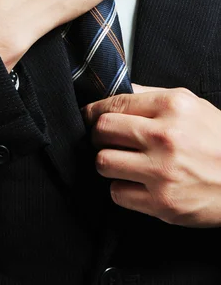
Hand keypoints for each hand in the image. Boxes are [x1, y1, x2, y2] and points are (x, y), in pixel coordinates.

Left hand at [83, 84, 220, 226]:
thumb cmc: (218, 140)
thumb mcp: (192, 105)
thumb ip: (152, 98)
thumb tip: (116, 92)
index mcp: (172, 107)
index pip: (113, 104)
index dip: (93, 111)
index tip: (88, 116)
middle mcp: (165, 137)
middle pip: (102, 131)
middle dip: (99, 136)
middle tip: (107, 140)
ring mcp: (162, 172)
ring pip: (103, 163)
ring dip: (108, 163)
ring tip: (123, 162)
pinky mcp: (163, 203)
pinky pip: (117, 193)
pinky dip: (122, 189)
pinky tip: (137, 183)